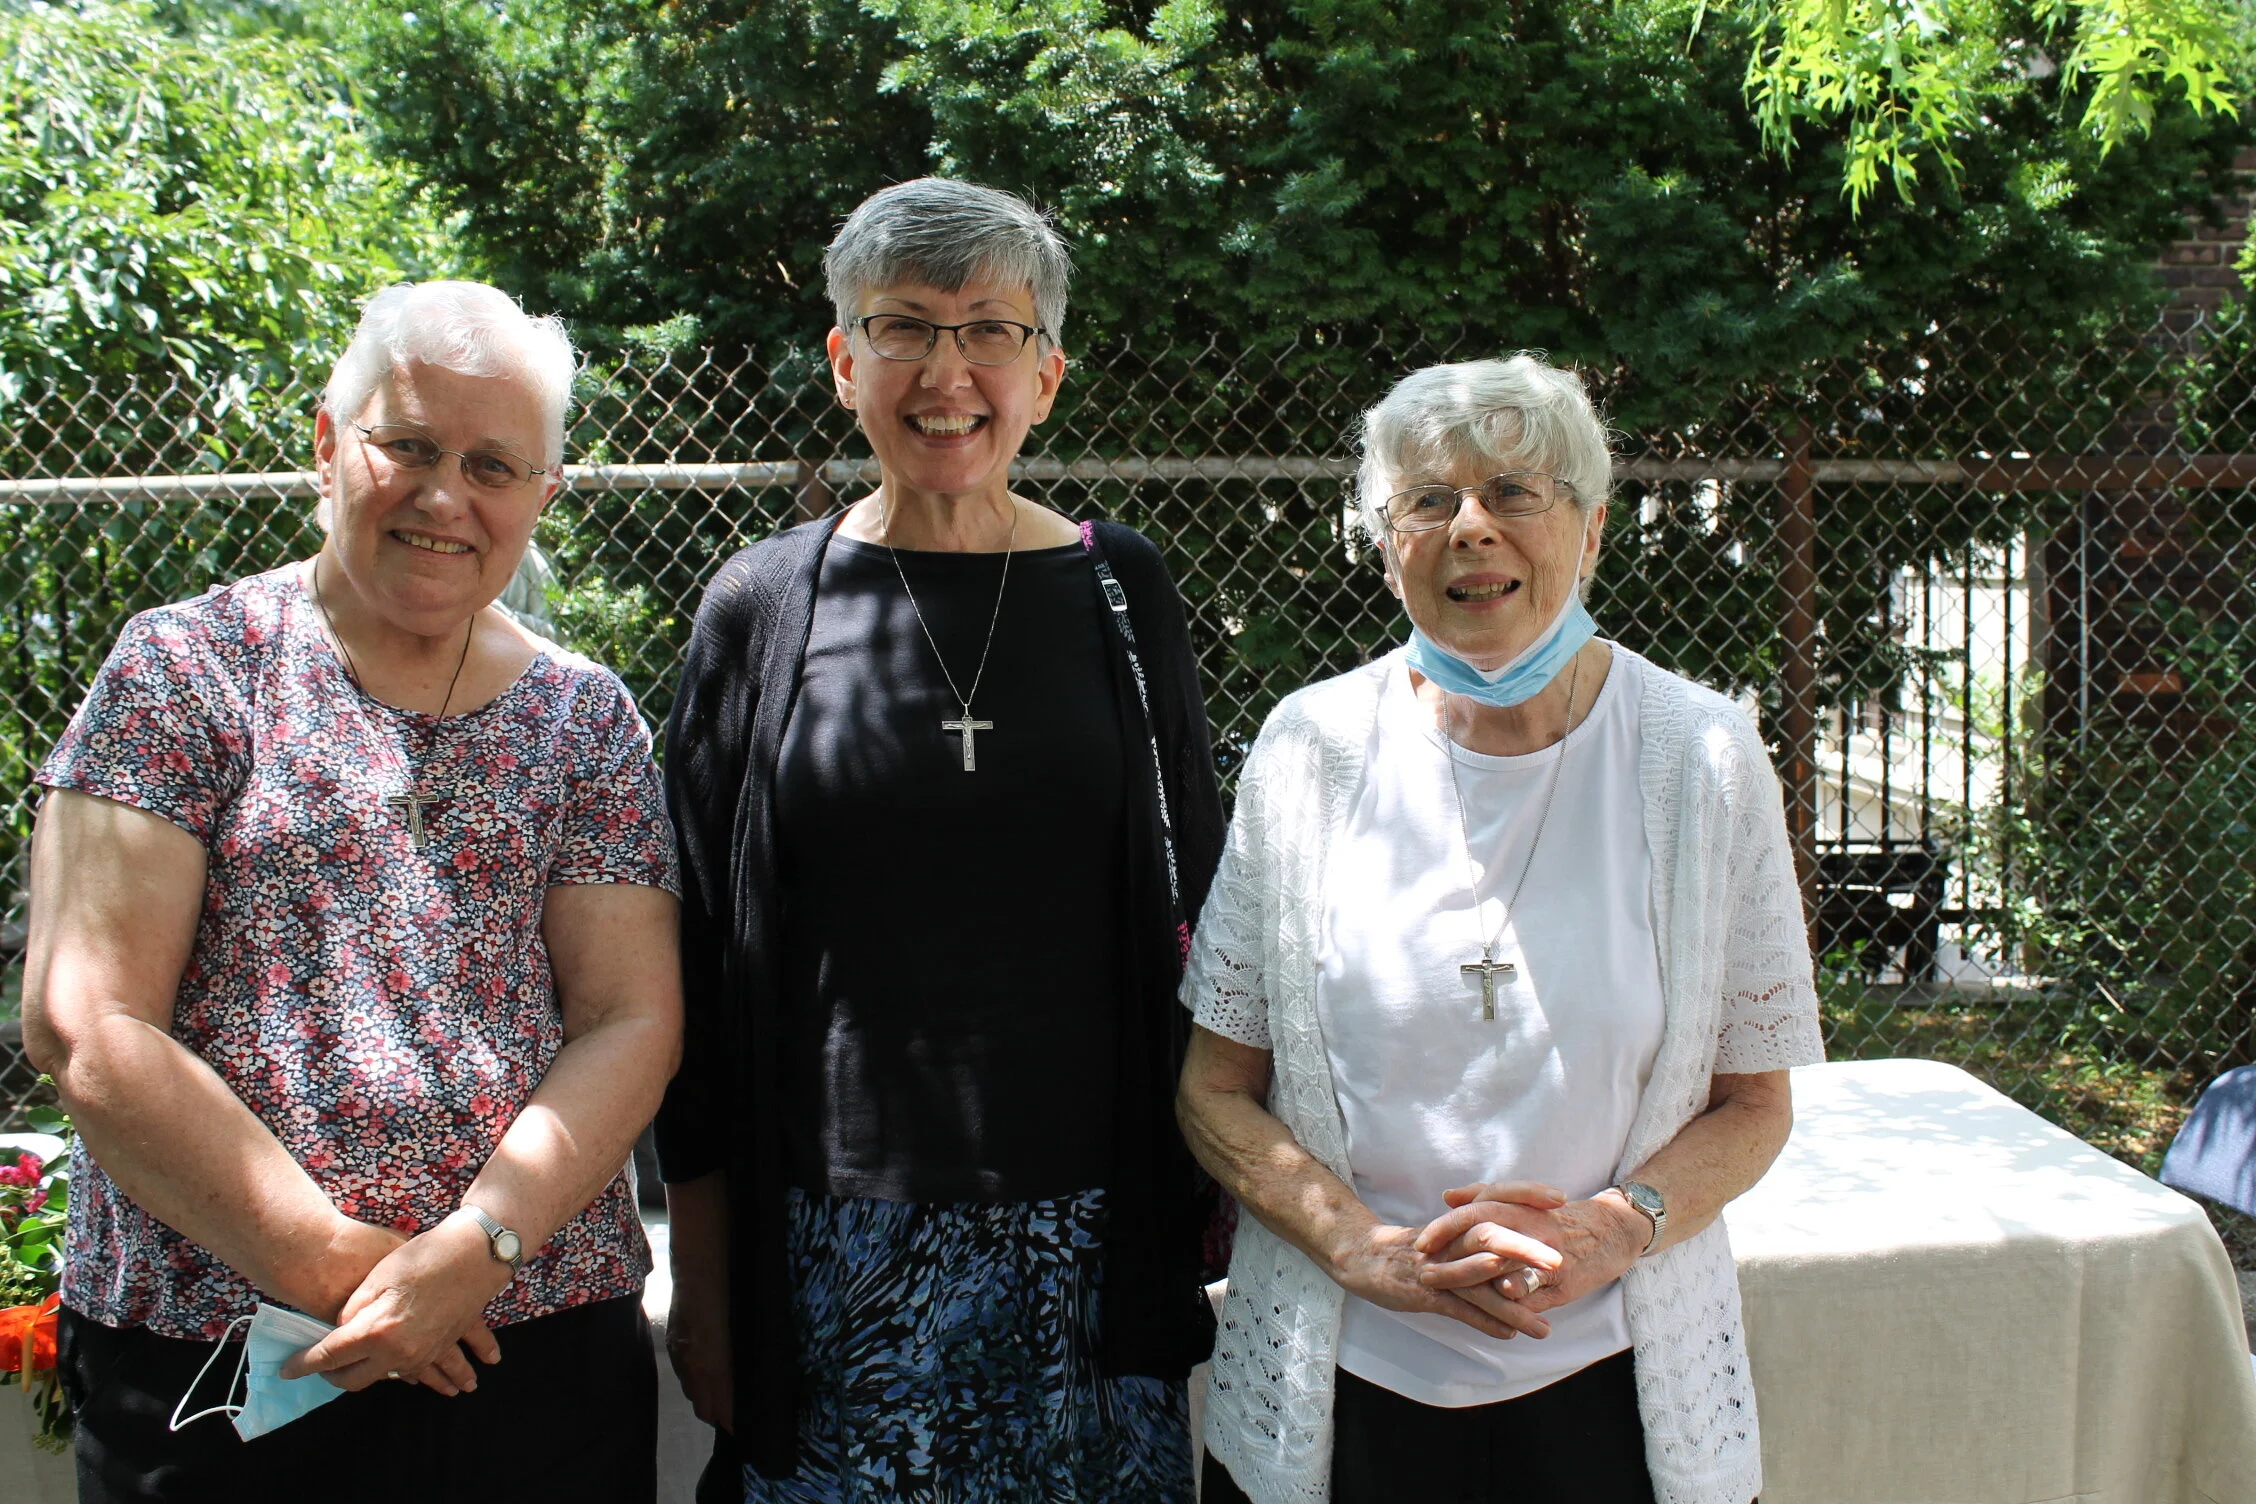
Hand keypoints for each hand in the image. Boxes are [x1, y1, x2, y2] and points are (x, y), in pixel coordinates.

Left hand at [281, 1213, 509, 1393]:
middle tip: (319, 1366)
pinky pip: (424, 1372)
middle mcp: (397, 1353)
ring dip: (369, 1380)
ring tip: (351, 1379)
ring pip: (390, 1380)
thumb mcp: (377, 1277)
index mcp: (376, 1332)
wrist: (477, 1254)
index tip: (287, 1370)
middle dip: (332, 1376)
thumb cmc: (424, 1257)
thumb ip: (353, 1310)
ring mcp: (422, 1355)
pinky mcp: (441, 1348)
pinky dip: (418, 1377)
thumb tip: (345, 1331)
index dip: (303, 1365)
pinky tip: (415, 1378)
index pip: (328, 1357)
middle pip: (355, 1379)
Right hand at [667, 1274, 732, 1431]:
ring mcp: (679, 1354)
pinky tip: (704, 1373)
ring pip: (692, 1391)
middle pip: (703, 1406)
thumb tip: (740, 1382)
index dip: (729, 1420)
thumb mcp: (742, 1329)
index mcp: (713, 1363)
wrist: (697, 1266)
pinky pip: (683, 1373)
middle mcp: (693, 1364)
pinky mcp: (672, 1342)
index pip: (721, 1405)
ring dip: (705, 1399)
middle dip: (717, 1415)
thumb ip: (738, 1362)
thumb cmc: (730, 1292)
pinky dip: (695, 1381)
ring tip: (721, 1398)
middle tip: (733, 1417)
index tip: (739, 1430)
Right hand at [1326, 1209, 1558, 1341]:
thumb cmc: (1412, 1246)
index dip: (1527, 1195)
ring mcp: (1437, 1266)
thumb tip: (1519, 1240)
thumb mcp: (1448, 1232)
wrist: (1362, 1255)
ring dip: (1512, 1302)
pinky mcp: (1423, 1291)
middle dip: (1527, 1251)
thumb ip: (1480, 1232)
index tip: (1561, 1198)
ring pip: (1478, 1282)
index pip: (1497, 1200)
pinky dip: (1484, 1321)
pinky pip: (1458, 1307)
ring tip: (1542, 1324)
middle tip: (1560, 1262)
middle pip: (1491, 1237)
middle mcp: (1450, 1240)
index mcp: (1458, 1221)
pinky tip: (1509, 1335)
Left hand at [1415, 1182, 1647, 1315]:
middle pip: (1482, 1231)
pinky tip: (1501, 1293)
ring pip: (1506, 1258)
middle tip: (1422, 1268)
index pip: (1475, 1210)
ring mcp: (1547, 1250)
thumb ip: (1486, 1197)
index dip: (1445, 1226)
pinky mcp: (1565, 1276)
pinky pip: (1538, 1280)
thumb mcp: (1526, 1204)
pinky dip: (1520, 1286)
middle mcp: (1531, 1223)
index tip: (1420, 1242)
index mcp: (1519, 1205)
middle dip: (1448, 1251)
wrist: (1614, 1229)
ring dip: (1471, 1274)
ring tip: (1444, 1286)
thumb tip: (1448, 1196)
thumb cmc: (1562, 1220)